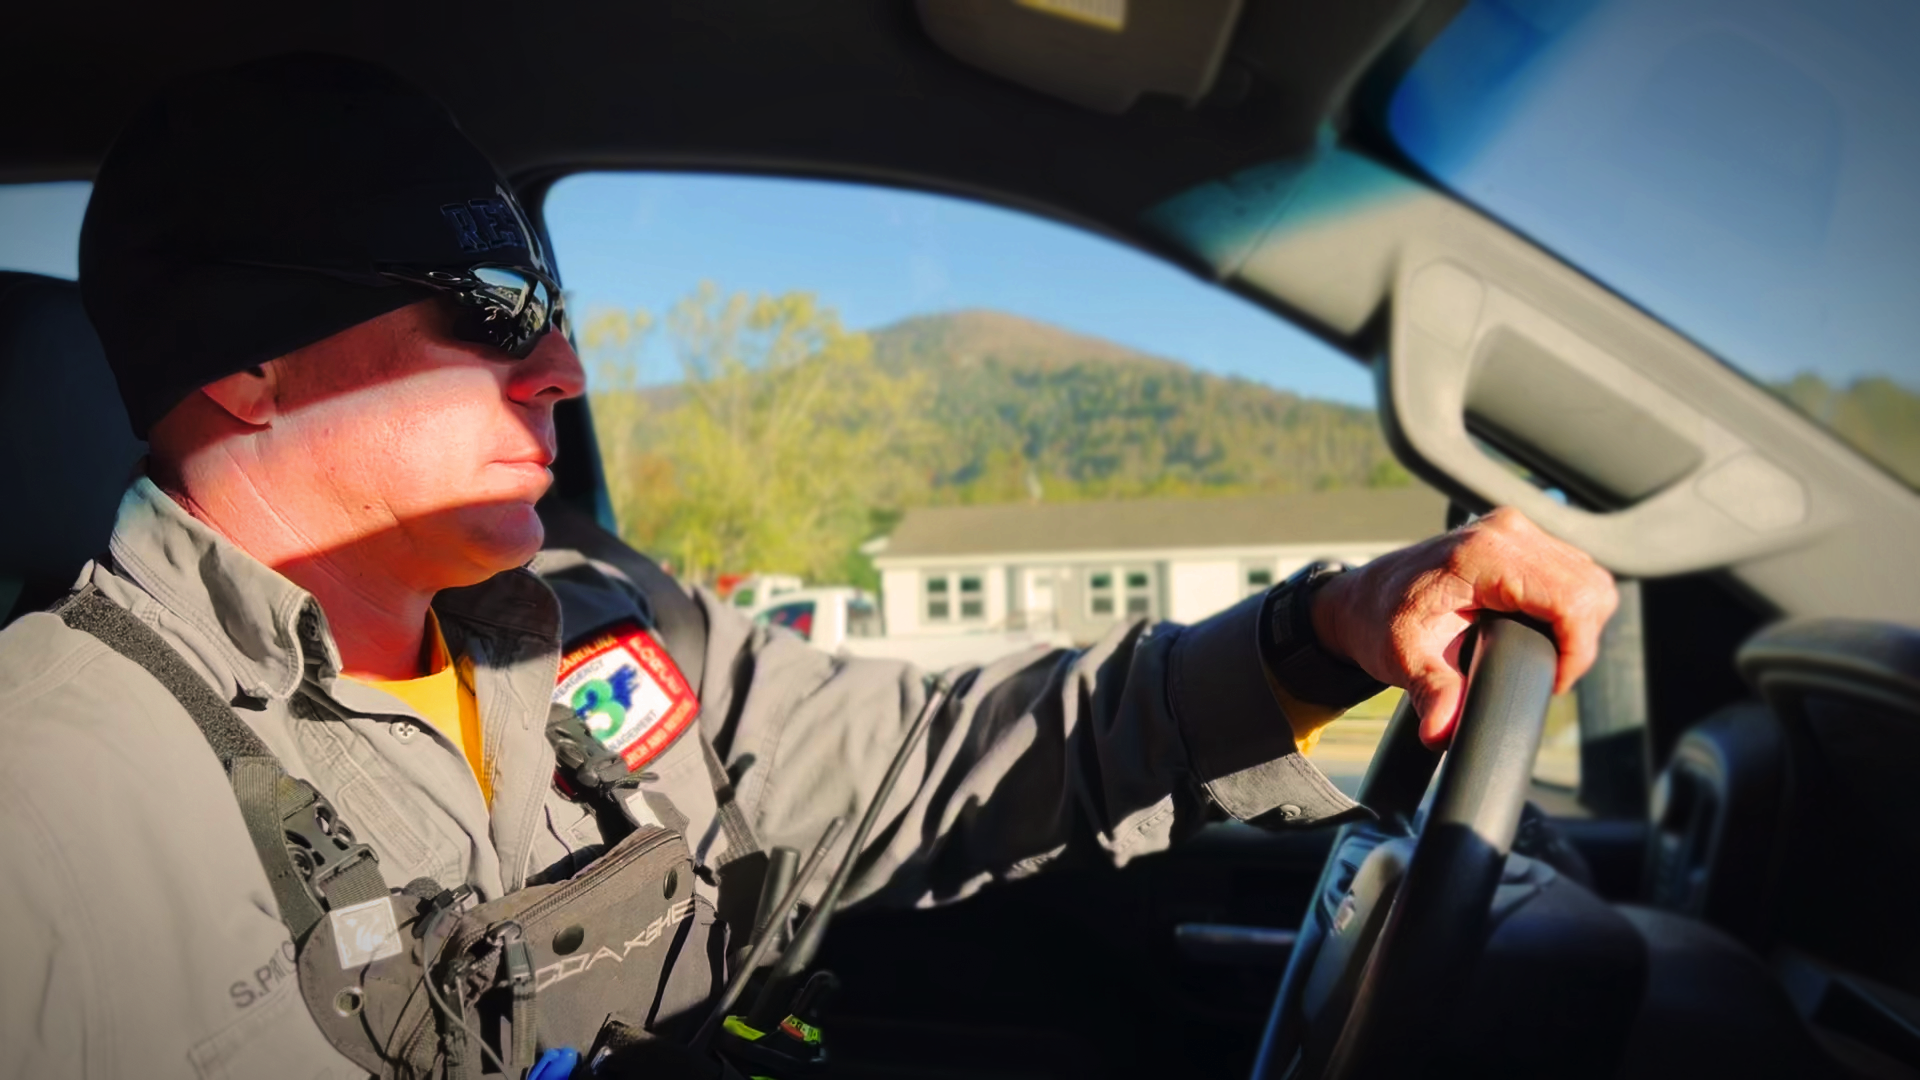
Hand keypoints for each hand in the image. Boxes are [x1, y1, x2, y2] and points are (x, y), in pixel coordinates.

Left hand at [1310, 507, 1618, 748]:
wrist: (1361, 599)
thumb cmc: (1379, 622)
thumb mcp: (1403, 660)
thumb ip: (1432, 693)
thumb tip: (1442, 732)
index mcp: (1483, 555)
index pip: (1572, 601)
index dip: (1576, 651)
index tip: (1551, 682)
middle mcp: (1506, 531)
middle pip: (1591, 590)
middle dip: (1580, 642)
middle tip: (1545, 673)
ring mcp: (1515, 529)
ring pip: (1590, 580)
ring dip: (1578, 625)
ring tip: (1541, 655)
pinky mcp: (1520, 538)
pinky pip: (1573, 573)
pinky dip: (1567, 608)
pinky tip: (1537, 631)